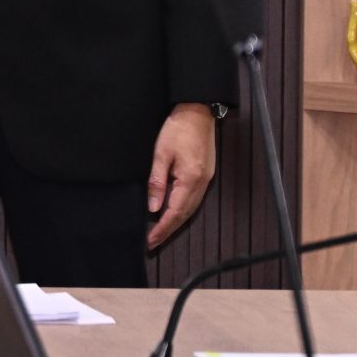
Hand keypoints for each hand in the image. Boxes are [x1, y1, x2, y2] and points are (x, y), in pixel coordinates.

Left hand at [145, 103, 217, 250]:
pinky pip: (194, 199)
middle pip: (185, 214)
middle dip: (169, 230)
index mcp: (191, 179)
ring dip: (176, 222)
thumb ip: (157, 182)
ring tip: (160, 232)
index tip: (151, 241)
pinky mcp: (205, 175)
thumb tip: (153, 207)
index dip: (162, 229)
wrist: (197, 113)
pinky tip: (172, 213)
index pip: (175, 212)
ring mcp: (206, 179)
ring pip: (191, 209)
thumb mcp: (161, 154)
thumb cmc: (177, 130)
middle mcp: (202, 183)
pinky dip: (182, 210)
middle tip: (153, 243)